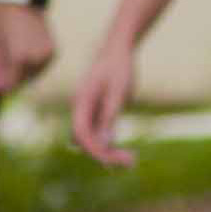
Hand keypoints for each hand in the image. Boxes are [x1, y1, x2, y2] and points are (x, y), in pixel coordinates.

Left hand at [0, 0, 55, 107]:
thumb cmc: (1, 20)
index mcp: (19, 57)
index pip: (11, 84)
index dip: (2, 85)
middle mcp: (37, 58)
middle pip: (22, 81)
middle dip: (12, 77)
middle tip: (4, 58)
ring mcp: (48, 55)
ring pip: (33, 75)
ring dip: (23, 72)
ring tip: (14, 49)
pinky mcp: (54, 52)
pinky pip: (41, 67)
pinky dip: (33, 65)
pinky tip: (25, 50)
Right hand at [61, 47, 142, 170]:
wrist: (118, 49)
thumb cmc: (119, 66)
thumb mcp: (119, 92)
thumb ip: (109, 117)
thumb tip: (104, 143)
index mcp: (81, 101)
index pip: (81, 133)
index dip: (95, 150)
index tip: (114, 162)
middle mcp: (80, 108)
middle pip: (85, 140)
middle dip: (105, 154)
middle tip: (131, 162)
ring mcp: (87, 111)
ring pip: (91, 139)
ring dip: (108, 152)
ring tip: (131, 160)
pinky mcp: (96, 112)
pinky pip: (98, 134)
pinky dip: (110, 144)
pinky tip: (125, 152)